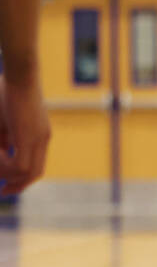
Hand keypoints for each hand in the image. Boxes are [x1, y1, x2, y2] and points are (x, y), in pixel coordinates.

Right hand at [0, 74, 50, 195]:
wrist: (20, 75)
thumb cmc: (6, 91)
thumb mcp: (3, 121)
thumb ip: (4, 139)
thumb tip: (3, 151)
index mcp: (39, 136)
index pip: (35, 165)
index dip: (21, 177)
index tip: (5, 182)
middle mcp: (42, 140)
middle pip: (35, 174)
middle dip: (18, 185)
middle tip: (3, 191)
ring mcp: (39, 138)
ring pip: (28, 172)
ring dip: (8, 173)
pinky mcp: (31, 136)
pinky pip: (20, 164)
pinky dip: (6, 165)